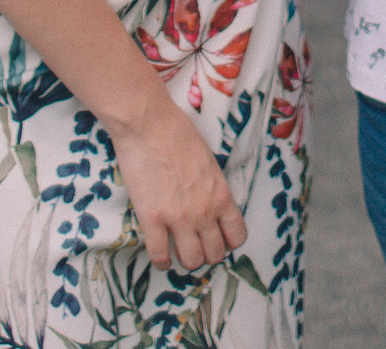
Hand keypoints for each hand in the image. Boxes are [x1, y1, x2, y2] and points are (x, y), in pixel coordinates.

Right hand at [108, 105, 246, 269]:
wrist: (149, 124)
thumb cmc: (178, 134)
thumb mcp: (209, 162)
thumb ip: (213, 188)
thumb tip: (212, 204)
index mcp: (221, 195)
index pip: (237, 236)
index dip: (228, 242)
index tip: (218, 239)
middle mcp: (205, 212)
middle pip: (215, 254)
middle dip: (207, 254)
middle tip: (197, 246)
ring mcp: (179, 217)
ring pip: (191, 261)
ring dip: (186, 260)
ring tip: (179, 252)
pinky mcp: (151, 218)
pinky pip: (159, 255)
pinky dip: (161, 261)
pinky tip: (161, 256)